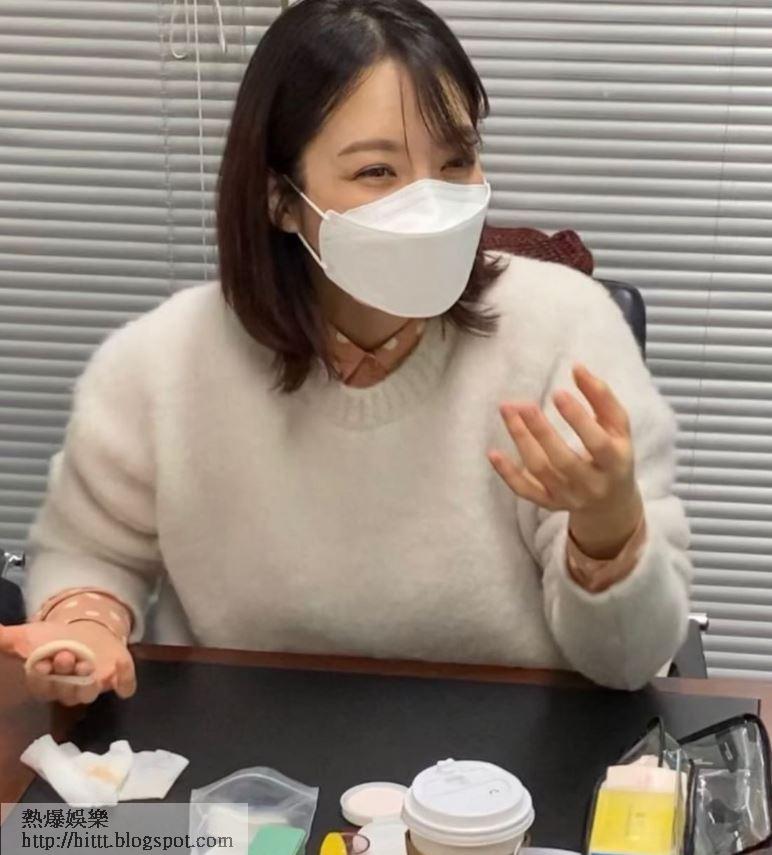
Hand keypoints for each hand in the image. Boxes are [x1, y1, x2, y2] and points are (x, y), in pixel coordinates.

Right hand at [0, 620, 135, 705]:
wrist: (85, 632)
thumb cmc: (52, 640)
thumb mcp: (26, 636)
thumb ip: (3, 639)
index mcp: (46, 683)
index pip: (41, 687)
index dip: (41, 678)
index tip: (42, 664)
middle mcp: (68, 689)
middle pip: (65, 692)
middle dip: (65, 675)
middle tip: (66, 655)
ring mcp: (93, 685)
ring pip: (89, 694)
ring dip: (88, 682)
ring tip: (87, 663)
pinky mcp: (117, 677)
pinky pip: (124, 685)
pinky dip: (125, 679)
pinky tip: (120, 666)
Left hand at [488, 362, 639, 520]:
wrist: (611, 503)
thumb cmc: (613, 453)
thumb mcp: (618, 427)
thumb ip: (601, 397)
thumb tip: (577, 367)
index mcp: (615, 463)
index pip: (597, 443)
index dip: (578, 418)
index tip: (557, 393)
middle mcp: (591, 484)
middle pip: (563, 460)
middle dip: (541, 431)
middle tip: (523, 404)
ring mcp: (568, 496)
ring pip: (540, 471)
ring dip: (521, 440)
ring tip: (507, 411)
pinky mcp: (548, 503)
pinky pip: (524, 491)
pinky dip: (507, 473)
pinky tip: (493, 452)